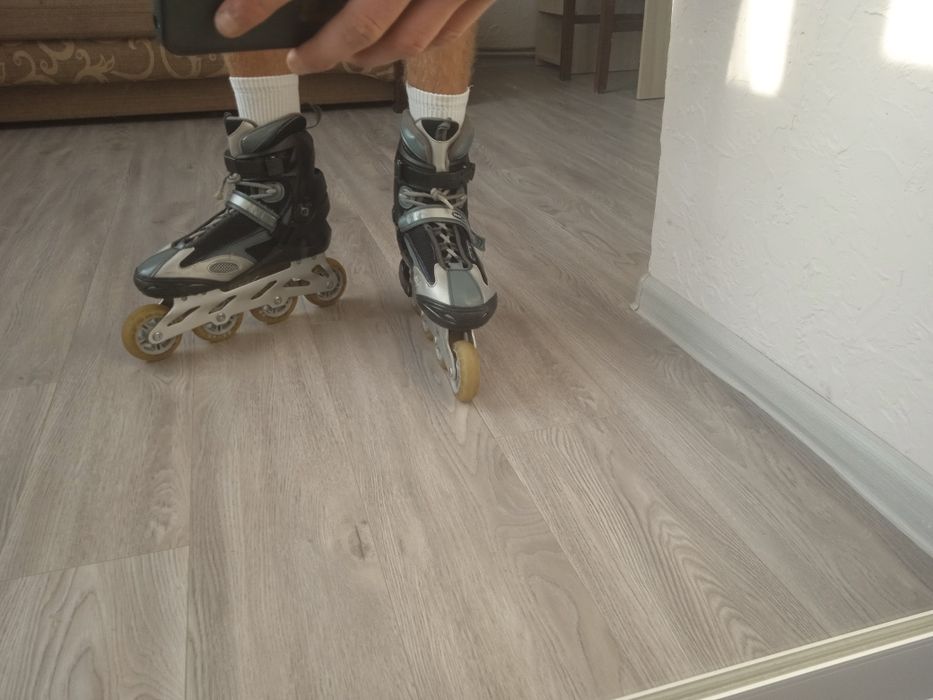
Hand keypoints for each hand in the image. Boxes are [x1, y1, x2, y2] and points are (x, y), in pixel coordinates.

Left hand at [215, 0, 494, 73]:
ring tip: (344, 54)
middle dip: (322, 49)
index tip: (231, 20)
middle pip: (364, 23)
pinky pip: (447, 32)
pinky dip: (415, 45)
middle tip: (295, 56)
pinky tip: (394, 43)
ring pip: (408, 40)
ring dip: (369, 56)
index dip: (258, 2)